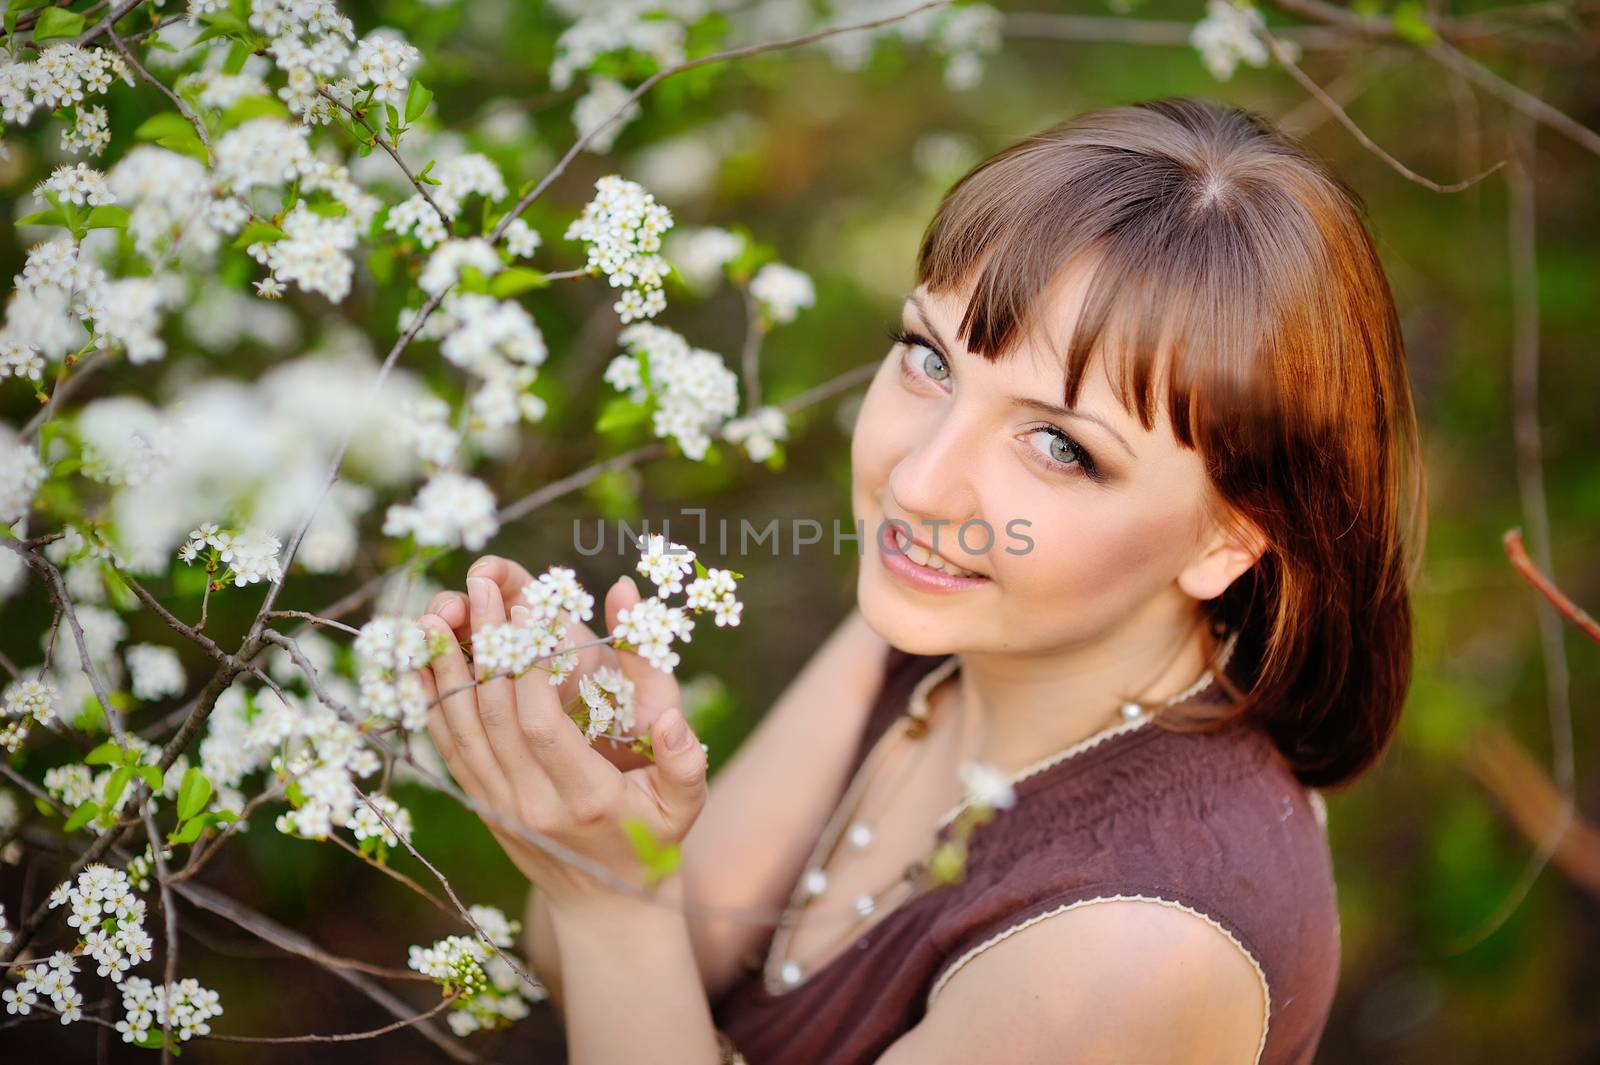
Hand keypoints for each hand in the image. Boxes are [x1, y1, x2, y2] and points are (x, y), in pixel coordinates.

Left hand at [415, 567, 706, 911]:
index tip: (532, 609)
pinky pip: (446, 744)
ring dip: (448, 663)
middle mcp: (531, 806)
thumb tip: (671, 717)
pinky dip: (431, 697)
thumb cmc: (653, 841)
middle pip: (493, 715)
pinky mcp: (478, 802)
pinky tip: (424, 655)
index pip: (541, 726)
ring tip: (444, 605)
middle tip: (484, 586)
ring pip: (460, 726)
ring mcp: (498, 806)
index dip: (530, 666)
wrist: (605, 904)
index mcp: (584, 800)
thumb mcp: (685, 804)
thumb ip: (685, 759)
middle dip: (487, 645)